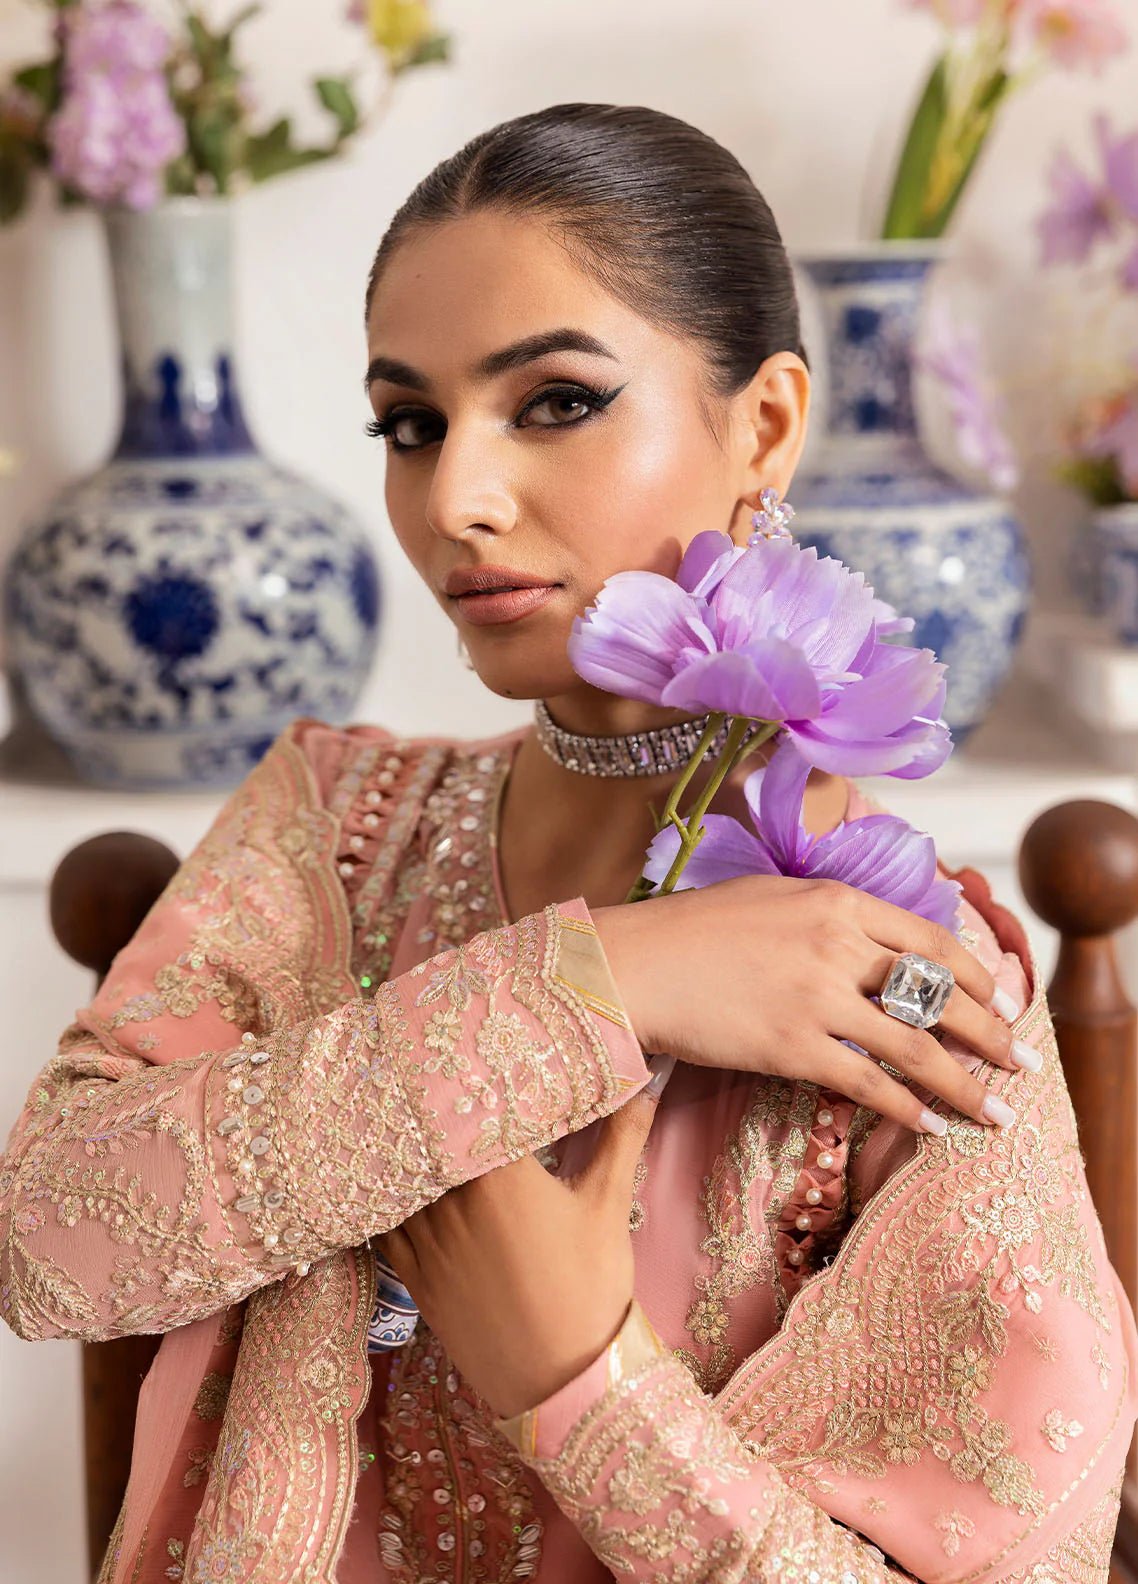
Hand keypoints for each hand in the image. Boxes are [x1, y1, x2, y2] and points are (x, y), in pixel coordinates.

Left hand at [372, 1062, 669, 1419]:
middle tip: (434, 1072)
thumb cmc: (590, 1288)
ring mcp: (425, 1239)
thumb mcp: (607, 1206)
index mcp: (498, 1175)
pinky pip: (383, 1222)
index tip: (469, 1049)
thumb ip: (621, 1136)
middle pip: (428, 1135)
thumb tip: (648, 1080)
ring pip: (399, 1175)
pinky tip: (389, 1177)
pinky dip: (385, 1195)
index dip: (466, 1075)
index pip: (469, 1105)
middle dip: (434, 1107)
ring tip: (405, 1115)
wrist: (562, 1381)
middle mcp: (451, 1200)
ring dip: (405, 1148)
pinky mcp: (412, 1275)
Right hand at [594, 876, 1029, 1135]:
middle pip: (939, 993)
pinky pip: (868, 1083)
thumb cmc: (693, 929)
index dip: (978, 977)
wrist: (633, 964)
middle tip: (1023, 1063)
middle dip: (992, 1034)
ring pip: (916, 1045)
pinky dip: (908, 1109)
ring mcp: (817, 996)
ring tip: (996, 1113)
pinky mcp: (792, 1047)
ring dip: (965, 1085)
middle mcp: (837, 944)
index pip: (931, 940)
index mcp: (836, 900)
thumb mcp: (773, 897)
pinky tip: (933, 1127)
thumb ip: (830, 915)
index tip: (1003, 1002)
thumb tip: (879, 944)